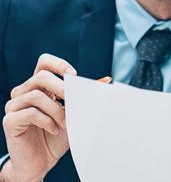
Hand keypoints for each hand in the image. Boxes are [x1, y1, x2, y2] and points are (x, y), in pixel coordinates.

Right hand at [2, 54, 76, 181]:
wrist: (42, 161)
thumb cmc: (57, 135)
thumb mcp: (74, 112)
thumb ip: (85, 95)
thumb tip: (106, 80)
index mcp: (38, 86)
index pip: (44, 62)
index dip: (59, 64)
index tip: (74, 75)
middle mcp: (23, 92)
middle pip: (41, 76)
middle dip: (62, 88)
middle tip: (73, 103)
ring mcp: (14, 106)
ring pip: (36, 95)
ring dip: (57, 110)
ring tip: (64, 123)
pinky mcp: (10, 121)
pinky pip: (30, 113)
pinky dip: (47, 121)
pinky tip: (54, 129)